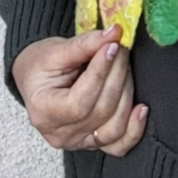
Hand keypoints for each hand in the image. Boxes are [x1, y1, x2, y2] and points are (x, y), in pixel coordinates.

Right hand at [11, 24, 148, 156]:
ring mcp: (78, 142)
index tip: (112, 46)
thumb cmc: (41, 65)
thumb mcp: (56, 50)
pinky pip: (119, 144)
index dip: (100, 73)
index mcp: (44, 112)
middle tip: (121, 47)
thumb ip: (84, 44)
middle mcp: (61, 134)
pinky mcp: (93, 142)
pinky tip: (141, 108)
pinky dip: (134, 129)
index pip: (79, 102)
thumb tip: (113, 33)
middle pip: (101, 111)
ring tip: (125, 66)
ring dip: (126, 92)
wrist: (36, 79)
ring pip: (113, 128)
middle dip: (117, 75)